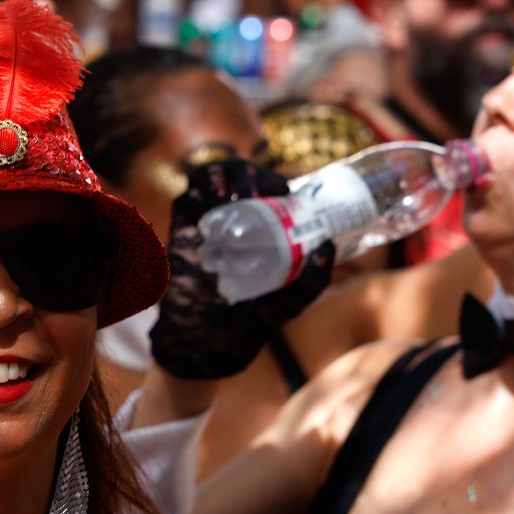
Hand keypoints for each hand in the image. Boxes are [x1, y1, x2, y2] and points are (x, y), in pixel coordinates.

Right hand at [150, 159, 335, 379]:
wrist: (209, 338)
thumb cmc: (251, 319)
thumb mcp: (289, 302)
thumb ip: (310, 281)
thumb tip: (329, 247)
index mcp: (261, 229)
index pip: (268, 190)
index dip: (275, 182)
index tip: (283, 193)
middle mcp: (234, 218)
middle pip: (243, 176)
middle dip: (253, 175)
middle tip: (261, 191)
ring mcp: (207, 220)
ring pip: (216, 176)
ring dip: (229, 174)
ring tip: (239, 191)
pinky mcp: (184, 227)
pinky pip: (190, 195)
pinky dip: (203, 185)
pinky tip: (217, 194)